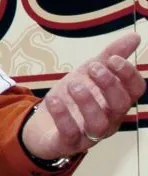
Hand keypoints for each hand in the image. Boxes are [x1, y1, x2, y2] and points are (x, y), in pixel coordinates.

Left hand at [21, 32, 145, 160]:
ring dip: (88, 102)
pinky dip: (62, 116)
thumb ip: (110, 55)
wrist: (43, 124)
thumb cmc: (73, 98)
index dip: (128, 75)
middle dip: (110, 85)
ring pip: (98, 124)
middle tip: (93, 68)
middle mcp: (108, 119)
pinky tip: (54, 100)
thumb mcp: (88, 73)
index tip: (112, 59)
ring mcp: (89, 133)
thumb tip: (135, 37)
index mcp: (116, 101)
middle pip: (120, 106)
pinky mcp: (68, 142)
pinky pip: (69, 133)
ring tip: (74, 84)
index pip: (135, 90)